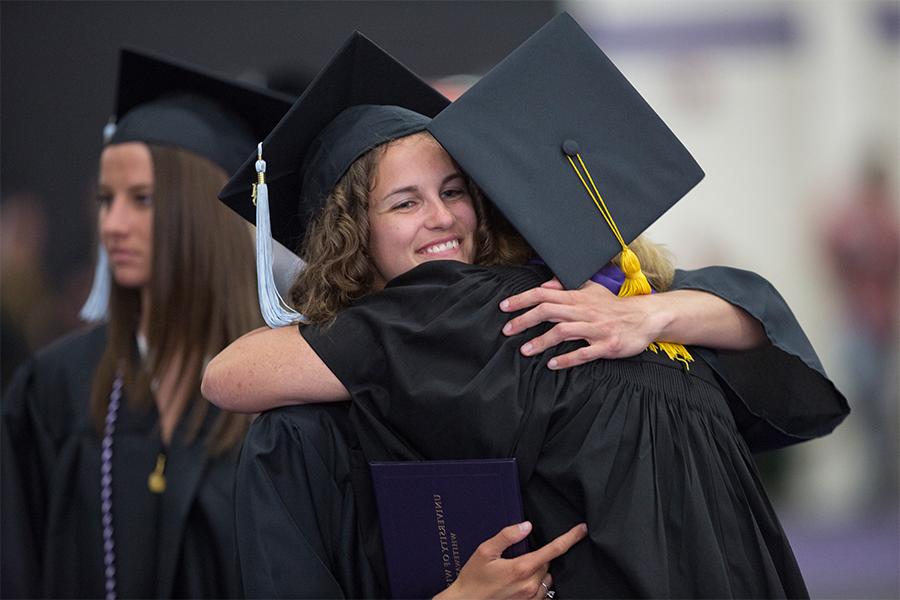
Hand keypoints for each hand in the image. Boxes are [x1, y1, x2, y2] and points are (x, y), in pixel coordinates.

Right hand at [434, 521, 586, 599]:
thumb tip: (526, 526)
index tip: (581, 530)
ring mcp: (530, 598)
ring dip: (538, 570)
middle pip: (548, 562)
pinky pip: (542, 591)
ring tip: (517, 571)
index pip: (553, 550)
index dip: (570, 538)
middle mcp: (530, 584)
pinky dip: (537, 583)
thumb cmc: (473, 579)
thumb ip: (507, 536)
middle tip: (519, 555)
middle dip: (539, 555)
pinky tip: (520, 582)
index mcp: (521, 568)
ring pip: (547, 577)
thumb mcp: (485, 551)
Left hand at [500, 278, 669, 368]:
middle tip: (506, 330)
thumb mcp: (592, 289)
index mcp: (578, 297)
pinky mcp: (606, 345)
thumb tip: (546, 284)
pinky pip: (583, 352)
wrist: (645, 317)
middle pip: (548, 311)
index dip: (522, 299)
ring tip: (525, 350)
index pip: (544, 294)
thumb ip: (568, 286)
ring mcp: (595, 329)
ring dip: (541, 341)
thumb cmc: (614, 306)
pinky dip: (566, 359)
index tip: (504, 307)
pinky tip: (552, 364)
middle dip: (524, 320)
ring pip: (563, 332)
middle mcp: (584, 311)